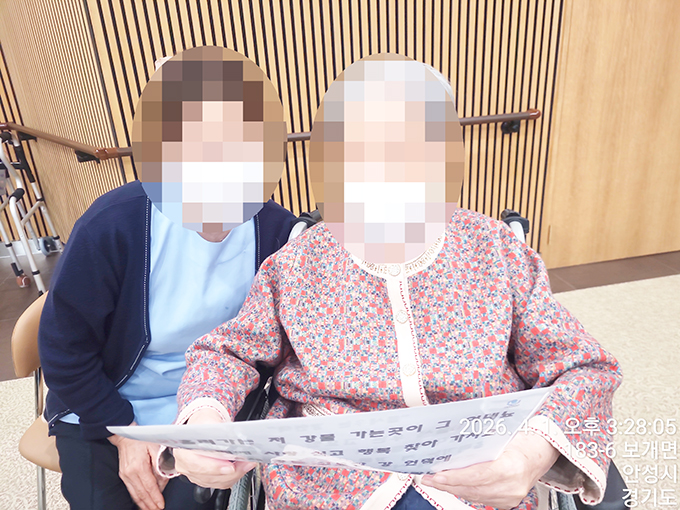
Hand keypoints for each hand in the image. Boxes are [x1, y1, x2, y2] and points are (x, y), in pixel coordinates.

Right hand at [108, 423, 167, 509]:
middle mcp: (130, 473)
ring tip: (151, 509)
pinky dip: (137, 498)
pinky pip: (131, 490)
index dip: (156, 497)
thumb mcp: (155, 447)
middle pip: (142, 493)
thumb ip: (160, 463)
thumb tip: (163, 478)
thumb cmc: (141, 439)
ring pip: (135, 494)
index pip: (149, 486)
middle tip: (157, 509)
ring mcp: (125, 475)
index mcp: (139, 466)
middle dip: (150, 504)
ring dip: (143, 504)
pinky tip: (142, 502)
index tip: (161, 504)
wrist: (125, 436)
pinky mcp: (123, 475)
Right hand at [174, 409, 256, 488]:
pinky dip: (233, 477)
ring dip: (235, 474)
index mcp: (182, 451)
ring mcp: (195, 475)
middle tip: (245, 463)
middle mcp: (185, 466)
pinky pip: (220, 483)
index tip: (230, 465)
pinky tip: (242, 468)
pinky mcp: (205, 479)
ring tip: (247, 464)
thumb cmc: (202, 424)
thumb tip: (230, 435)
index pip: (196, 464)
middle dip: (230, 471)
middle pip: (208, 476)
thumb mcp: (208, 420)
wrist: (201, 426)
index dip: (214, 466)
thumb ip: (216, 428)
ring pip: (216, 481)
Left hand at [420, 431, 559, 509]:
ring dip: (453, 488)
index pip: (478, 476)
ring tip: (435, 481)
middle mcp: (512, 486)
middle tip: (429, 477)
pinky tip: (452, 485)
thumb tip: (449, 443)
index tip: (437, 476)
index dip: (455, 477)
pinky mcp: (507, 502)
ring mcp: (511, 497)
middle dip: (447, 484)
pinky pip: (480, 498)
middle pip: (472, 488)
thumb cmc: (521, 438)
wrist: (540, 452)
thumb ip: (477, 442)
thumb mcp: (500, 434)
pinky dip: (465, 491)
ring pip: (474, 496)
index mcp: (512, 466)